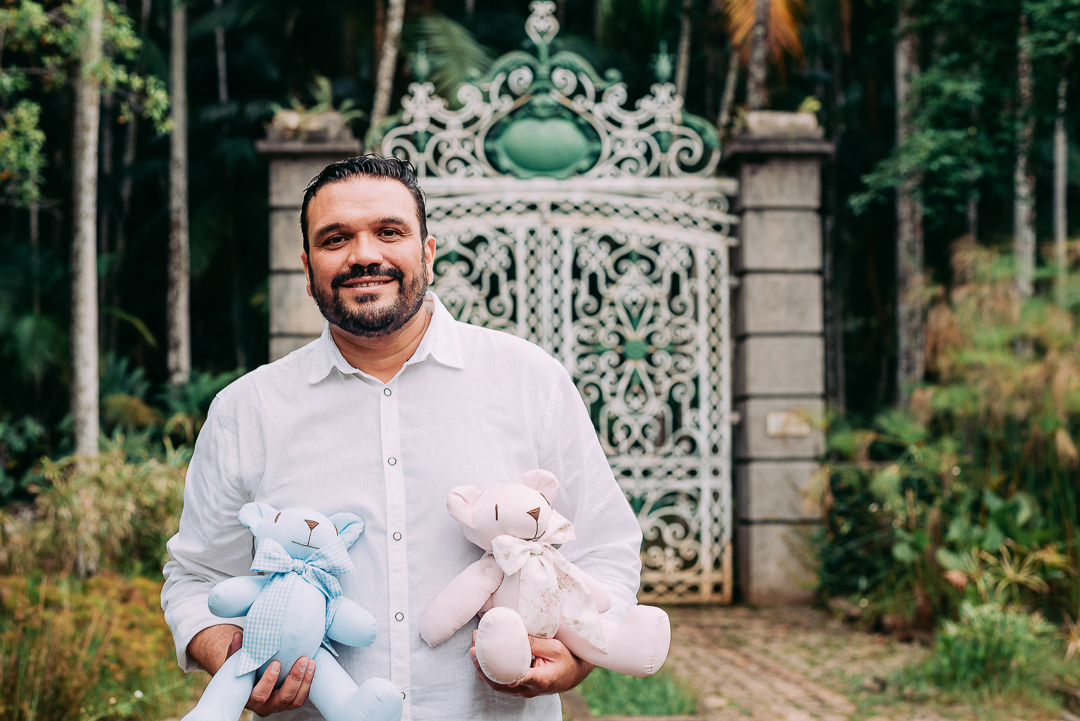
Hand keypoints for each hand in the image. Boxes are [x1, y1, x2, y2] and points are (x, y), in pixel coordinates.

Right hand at [224, 631, 316, 714]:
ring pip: (295, 699)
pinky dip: (308, 682)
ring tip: (310, 661)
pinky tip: (312, 666)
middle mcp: (264, 707)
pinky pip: (301, 697)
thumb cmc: (244, 671)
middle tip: (301, 660)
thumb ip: (237, 651)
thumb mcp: (237, 662)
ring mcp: (278, 706)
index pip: (259, 695)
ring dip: (304, 680)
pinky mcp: (290, 704)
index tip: (276, 663)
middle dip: (294, 679)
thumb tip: (238, 635)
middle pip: (282, 698)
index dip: (268, 681)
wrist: (251, 682)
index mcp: (249, 698)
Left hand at [470, 631, 593, 697]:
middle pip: (499, 683)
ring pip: (497, 684)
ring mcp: (523, 690)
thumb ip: (535, 643)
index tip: (485, 660)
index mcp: (539, 680)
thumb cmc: (567, 659)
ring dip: (483, 668)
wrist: (574, 673)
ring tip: (474, 649)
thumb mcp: (554, 648)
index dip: (498, 671)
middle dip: (483, 666)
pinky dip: (490, 670)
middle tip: (473, 648)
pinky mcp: (520, 687)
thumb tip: (514, 634)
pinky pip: (501, 681)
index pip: (516, 678)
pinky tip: (483, 658)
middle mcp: (528, 689)